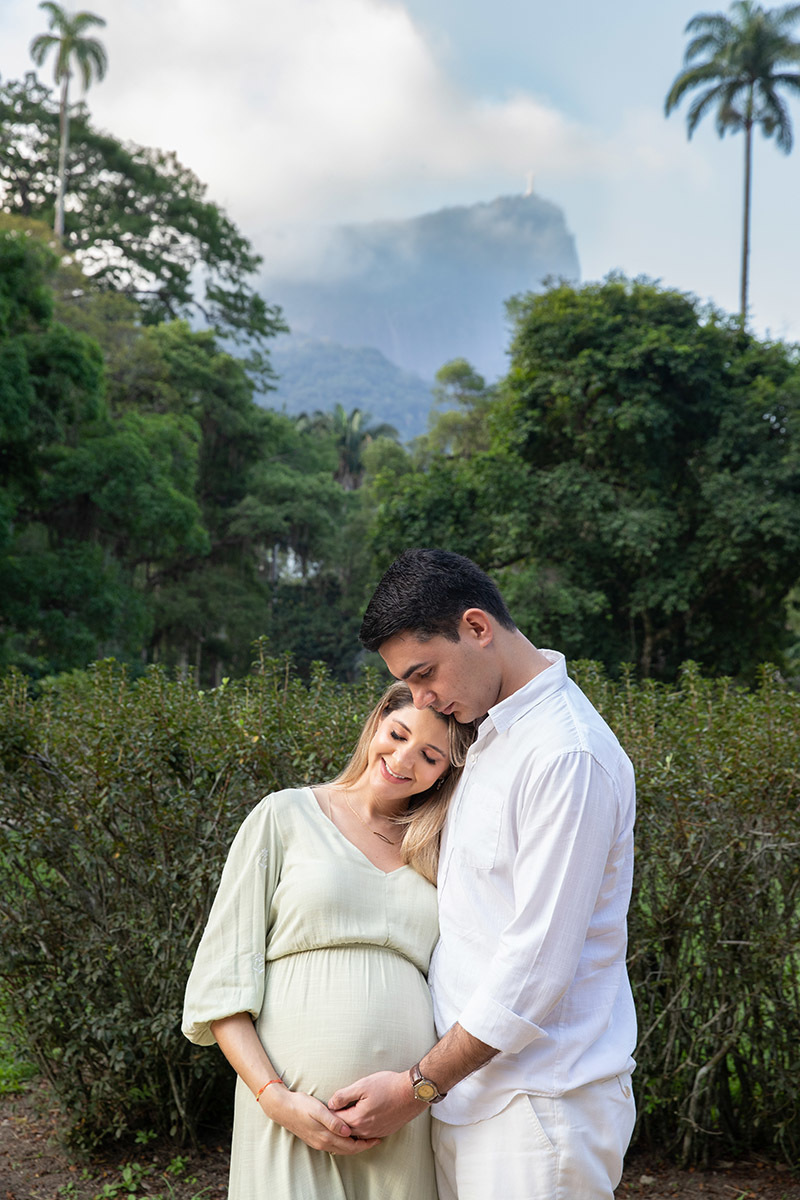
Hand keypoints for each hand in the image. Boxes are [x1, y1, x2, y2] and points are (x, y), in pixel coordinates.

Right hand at [261, 1087, 380, 1154]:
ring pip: (341, 1149)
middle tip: (376, 1139)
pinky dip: (344, 1144)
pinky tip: (348, 1136)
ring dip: (354, 1146)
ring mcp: (318, 1142)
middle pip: (348, 1150)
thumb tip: (348, 1132)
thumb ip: (333, 1121)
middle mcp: (323, 1143)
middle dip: (363, 1146)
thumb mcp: (318, 1110)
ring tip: (366, 1138)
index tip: (377, 1138)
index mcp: (325, 1136)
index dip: (365, 1144)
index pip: (350, 1145)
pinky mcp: (314, 1138)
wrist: (282, 1108)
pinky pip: (334, 1145)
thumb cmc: (301, 1105)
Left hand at [327, 1070, 420, 1138]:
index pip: (335, 1121)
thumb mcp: (362, 1085)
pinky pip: (367, 1135)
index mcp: (357, 1119)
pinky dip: (360, 1130)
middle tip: (328, 1116)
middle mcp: (365, 1130)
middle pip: (344, 1130)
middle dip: (336, 1123)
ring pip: (356, 1134)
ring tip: (342, 1118)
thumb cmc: (388, 1085)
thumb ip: (343, 1096)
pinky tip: (359, 1121)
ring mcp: (375, 1133)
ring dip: (348, 1127)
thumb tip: (330, 1104)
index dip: (328, 1114)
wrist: (411, 1093)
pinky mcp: (384, 1132)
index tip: (322, 1109)